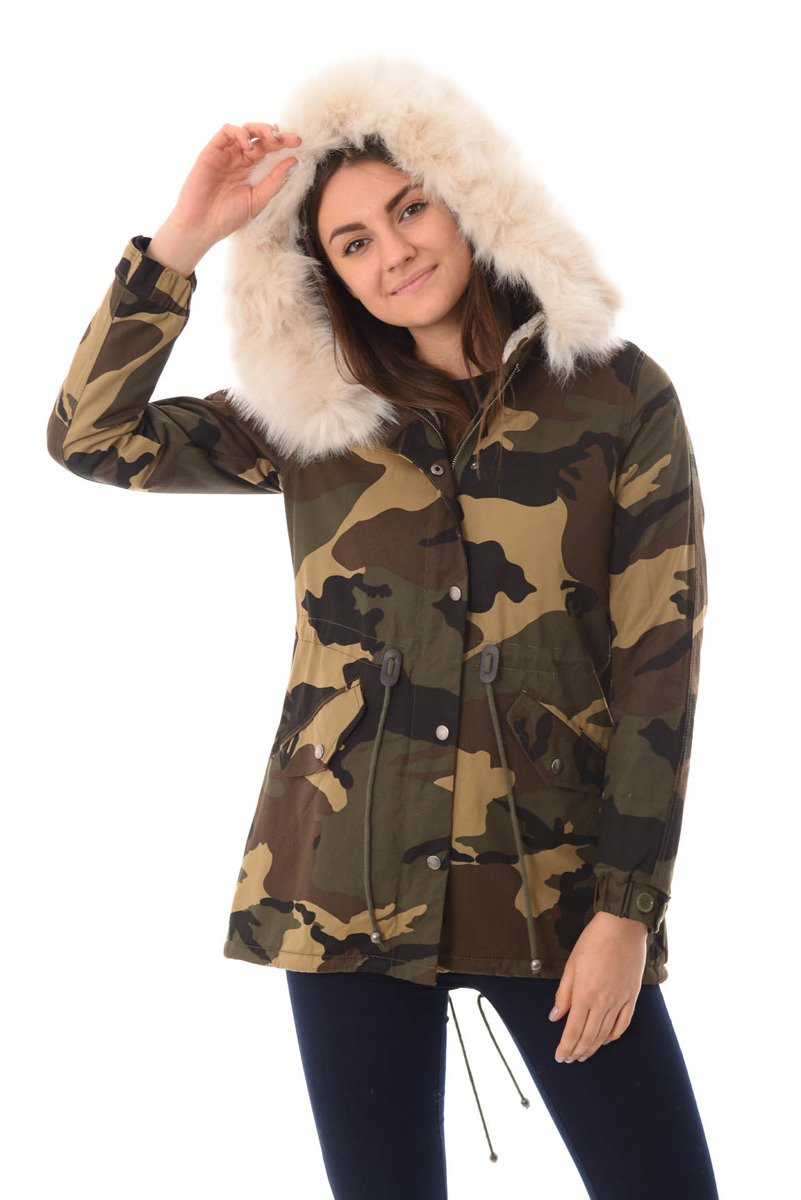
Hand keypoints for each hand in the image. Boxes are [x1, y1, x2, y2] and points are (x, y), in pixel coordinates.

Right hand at [157, 123, 302, 267]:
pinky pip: (226, 133)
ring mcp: (226, 154)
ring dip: (260, 130)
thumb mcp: (258, 200)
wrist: (202, 226)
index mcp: (252, 170)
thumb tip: (294, 161)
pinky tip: (249, 144)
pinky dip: (239, 133)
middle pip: (260, 138)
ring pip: (245, 130)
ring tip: (271, 139)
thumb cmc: (228, 217)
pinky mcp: (211, 151)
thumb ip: (275, 181)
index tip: (299, 144)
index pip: (271, 151)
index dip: (284, 145)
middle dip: (277, 135)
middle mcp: (240, 159)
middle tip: (290, 140)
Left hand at [548, 911, 647, 1063]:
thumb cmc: (593, 941)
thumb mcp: (571, 965)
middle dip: (578, 1051)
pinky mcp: (632, 997)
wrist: (622, 927)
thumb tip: (555, 1017)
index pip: (573, 1030)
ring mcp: (620, 1001)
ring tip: (584, 1055)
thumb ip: (563, 994)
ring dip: (593, 1047)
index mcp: (584, 994)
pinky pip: (623, 1024)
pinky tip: (606, 1040)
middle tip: (570, 1059)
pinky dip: (613, 1036)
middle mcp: (603, 1002)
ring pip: (605, 1034)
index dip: (566, 1047)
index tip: (560, 1056)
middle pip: (589, 1036)